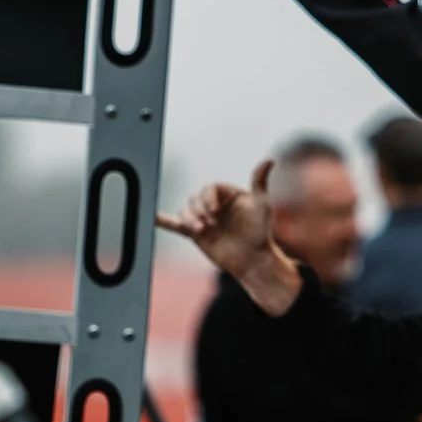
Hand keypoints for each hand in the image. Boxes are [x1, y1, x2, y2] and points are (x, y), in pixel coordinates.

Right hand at [157, 160, 301, 313]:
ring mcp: (203, 218)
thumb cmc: (260, 232)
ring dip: (189, 219)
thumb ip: (259, 182)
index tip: (215, 210)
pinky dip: (162, 220)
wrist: (252, 260)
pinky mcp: (195, 233)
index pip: (211, 188)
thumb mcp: (262, 204)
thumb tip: (269, 160)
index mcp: (226, 194)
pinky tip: (152, 216)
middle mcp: (213, 204)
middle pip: (195, 198)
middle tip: (210, 223)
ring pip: (185, 210)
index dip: (209, 197)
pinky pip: (175, 224)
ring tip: (200, 230)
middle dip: (200, 209)